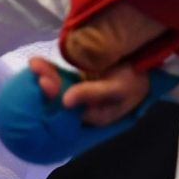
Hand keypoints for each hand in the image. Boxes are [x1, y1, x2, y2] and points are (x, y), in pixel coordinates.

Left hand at [28, 56, 151, 126]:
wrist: (144, 65)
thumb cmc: (134, 81)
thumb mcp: (117, 88)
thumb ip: (92, 94)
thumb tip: (65, 101)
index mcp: (92, 116)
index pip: (67, 110)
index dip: (53, 97)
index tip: (43, 82)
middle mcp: (82, 109)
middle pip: (58, 98)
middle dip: (46, 83)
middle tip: (36, 67)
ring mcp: (79, 93)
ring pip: (57, 87)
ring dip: (44, 75)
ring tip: (33, 63)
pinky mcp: (77, 80)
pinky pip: (60, 77)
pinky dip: (49, 69)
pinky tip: (37, 62)